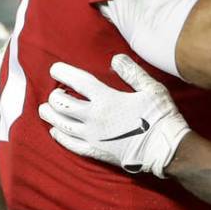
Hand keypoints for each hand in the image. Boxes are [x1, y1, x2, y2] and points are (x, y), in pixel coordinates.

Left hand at [39, 54, 190, 177]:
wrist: (165, 149)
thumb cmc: (160, 116)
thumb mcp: (151, 88)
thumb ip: (132, 72)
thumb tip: (115, 58)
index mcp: (106, 98)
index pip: (77, 81)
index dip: (62, 73)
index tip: (54, 69)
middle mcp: (94, 117)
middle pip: (63, 103)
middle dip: (54, 95)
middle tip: (54, 92)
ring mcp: (93, 136)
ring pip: (61, 124)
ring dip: (50, 115)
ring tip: (45, 109)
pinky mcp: (96, 151)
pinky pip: (71, 144)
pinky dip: (59, 137)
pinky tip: (55, 132)